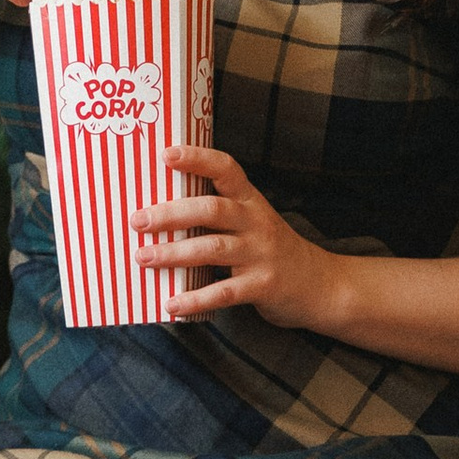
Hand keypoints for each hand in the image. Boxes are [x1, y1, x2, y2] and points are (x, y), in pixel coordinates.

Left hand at [133, 146, 342, 332]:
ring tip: (143, 258)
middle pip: (212, 210)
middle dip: (172, 214)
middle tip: (138, 220)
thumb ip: (215, 214)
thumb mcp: (250, 222)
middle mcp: (256, 222)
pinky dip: (196, 299)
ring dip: (174, 254)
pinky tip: (172, 304)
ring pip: (213, 249)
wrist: (320, 284)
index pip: (226, 169)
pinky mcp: (263, 285)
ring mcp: (261, 253)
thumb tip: (156, 213)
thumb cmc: (270, 249)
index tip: (166, 154)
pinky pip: (224, 292)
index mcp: (249, 200)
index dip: (197, 159)